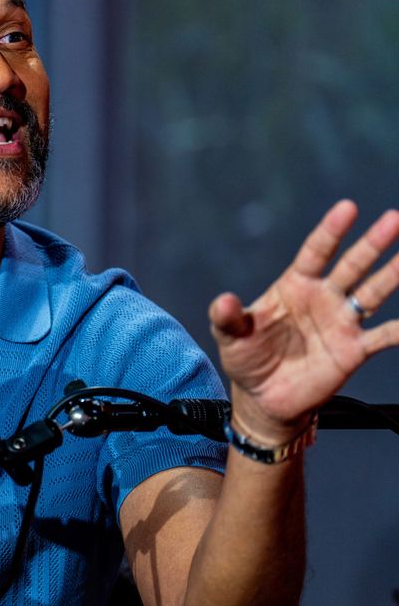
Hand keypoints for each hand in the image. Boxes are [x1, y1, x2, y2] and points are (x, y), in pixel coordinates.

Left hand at [209, 201, 398, 442]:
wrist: (264, 398)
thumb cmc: (247, 359)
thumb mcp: (230, 337)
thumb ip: (227, 317)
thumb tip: (224, 301)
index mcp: (294, 286)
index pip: (315, 253)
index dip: (330, 231)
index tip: (348, 208)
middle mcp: (323, 298)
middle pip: (352, 265)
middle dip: (373, 243)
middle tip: (394, 218)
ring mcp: (342, 322)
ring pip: (374, 292)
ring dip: (393, 274)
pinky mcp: (353, 350)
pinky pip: (384, 336)